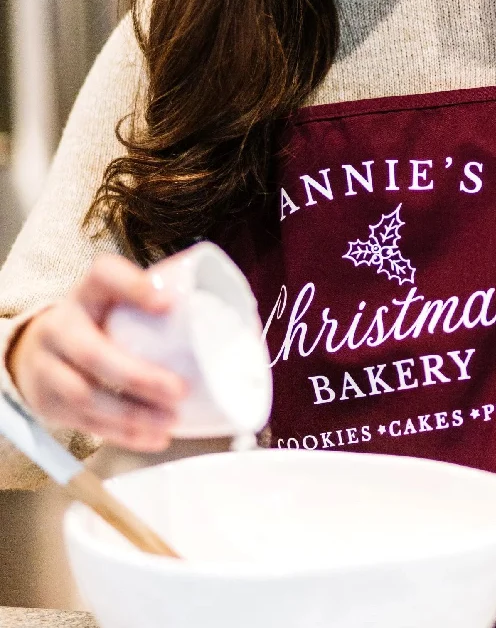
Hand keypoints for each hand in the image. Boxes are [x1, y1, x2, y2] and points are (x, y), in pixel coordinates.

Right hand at [8, 255, 187, 451]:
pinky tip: (155, 438)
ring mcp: (47, 367)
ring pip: (85, 396)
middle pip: (92, 353)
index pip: (104, 276)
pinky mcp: (47, 403)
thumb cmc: (101, 324)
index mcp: (87, 294)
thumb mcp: (119, 303)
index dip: (132, 287)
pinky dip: (123, 435)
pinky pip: (84, 423)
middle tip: (180, 390)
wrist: (37, 349)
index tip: (168, 303)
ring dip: (132, 414)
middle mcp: (61, 326)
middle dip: (138, 376)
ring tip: (170, 420)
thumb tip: (239, 325)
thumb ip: (161, 306)